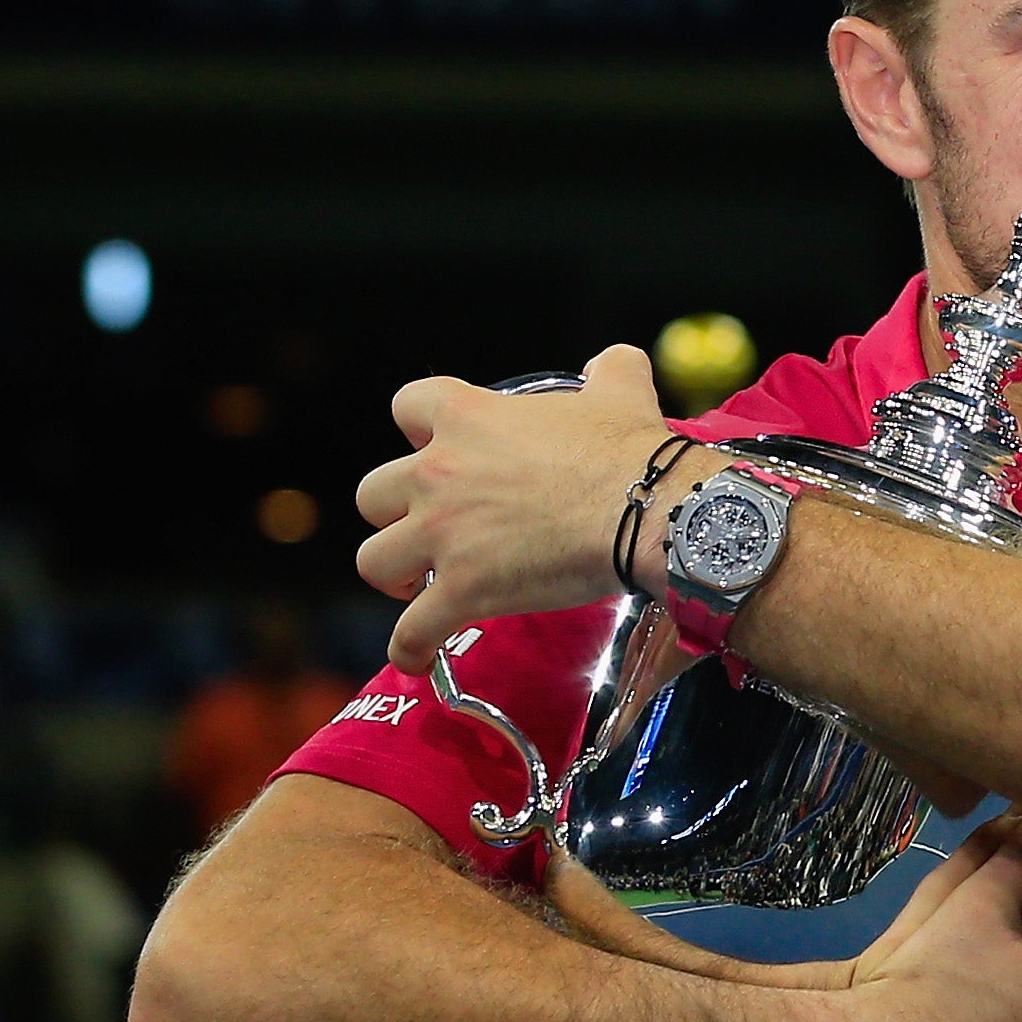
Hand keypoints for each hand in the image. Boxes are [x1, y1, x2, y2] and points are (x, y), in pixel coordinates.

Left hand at [354, 348, 700, 669]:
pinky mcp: (463, 591)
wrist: (649, 512)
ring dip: (393, 573)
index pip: (407, 404)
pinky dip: (410, 648)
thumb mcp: (620, 390)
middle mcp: (439, 474)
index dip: (419, 428)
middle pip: (372, 493)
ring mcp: (444, 535)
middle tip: (429, 527)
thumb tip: (614, 363)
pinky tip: (417, 658)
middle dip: (394, 512)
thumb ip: (607, 370)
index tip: (436, 447)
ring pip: (373, 559)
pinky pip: (411, 630)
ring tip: (417, 585)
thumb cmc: (630, 452)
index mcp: (468, 419)